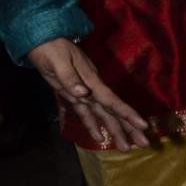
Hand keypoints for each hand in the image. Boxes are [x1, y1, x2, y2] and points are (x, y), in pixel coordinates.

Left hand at [26, 38, 150, 150]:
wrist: (42, 37)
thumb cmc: (51, 47)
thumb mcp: (57, 61)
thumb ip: (69, 78)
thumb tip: (83, 94)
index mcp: (91, 80)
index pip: (111, 100)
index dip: (126, 113)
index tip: (142, 125)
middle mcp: (92, 88)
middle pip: (112, 111)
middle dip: (127, 127)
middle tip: (142, 143)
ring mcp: (84, 91)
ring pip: (103, 114)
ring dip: (114, 130)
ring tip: (126, 147)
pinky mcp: (73, 94)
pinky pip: (86, 113)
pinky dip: (93, 125)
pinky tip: (99, 138)